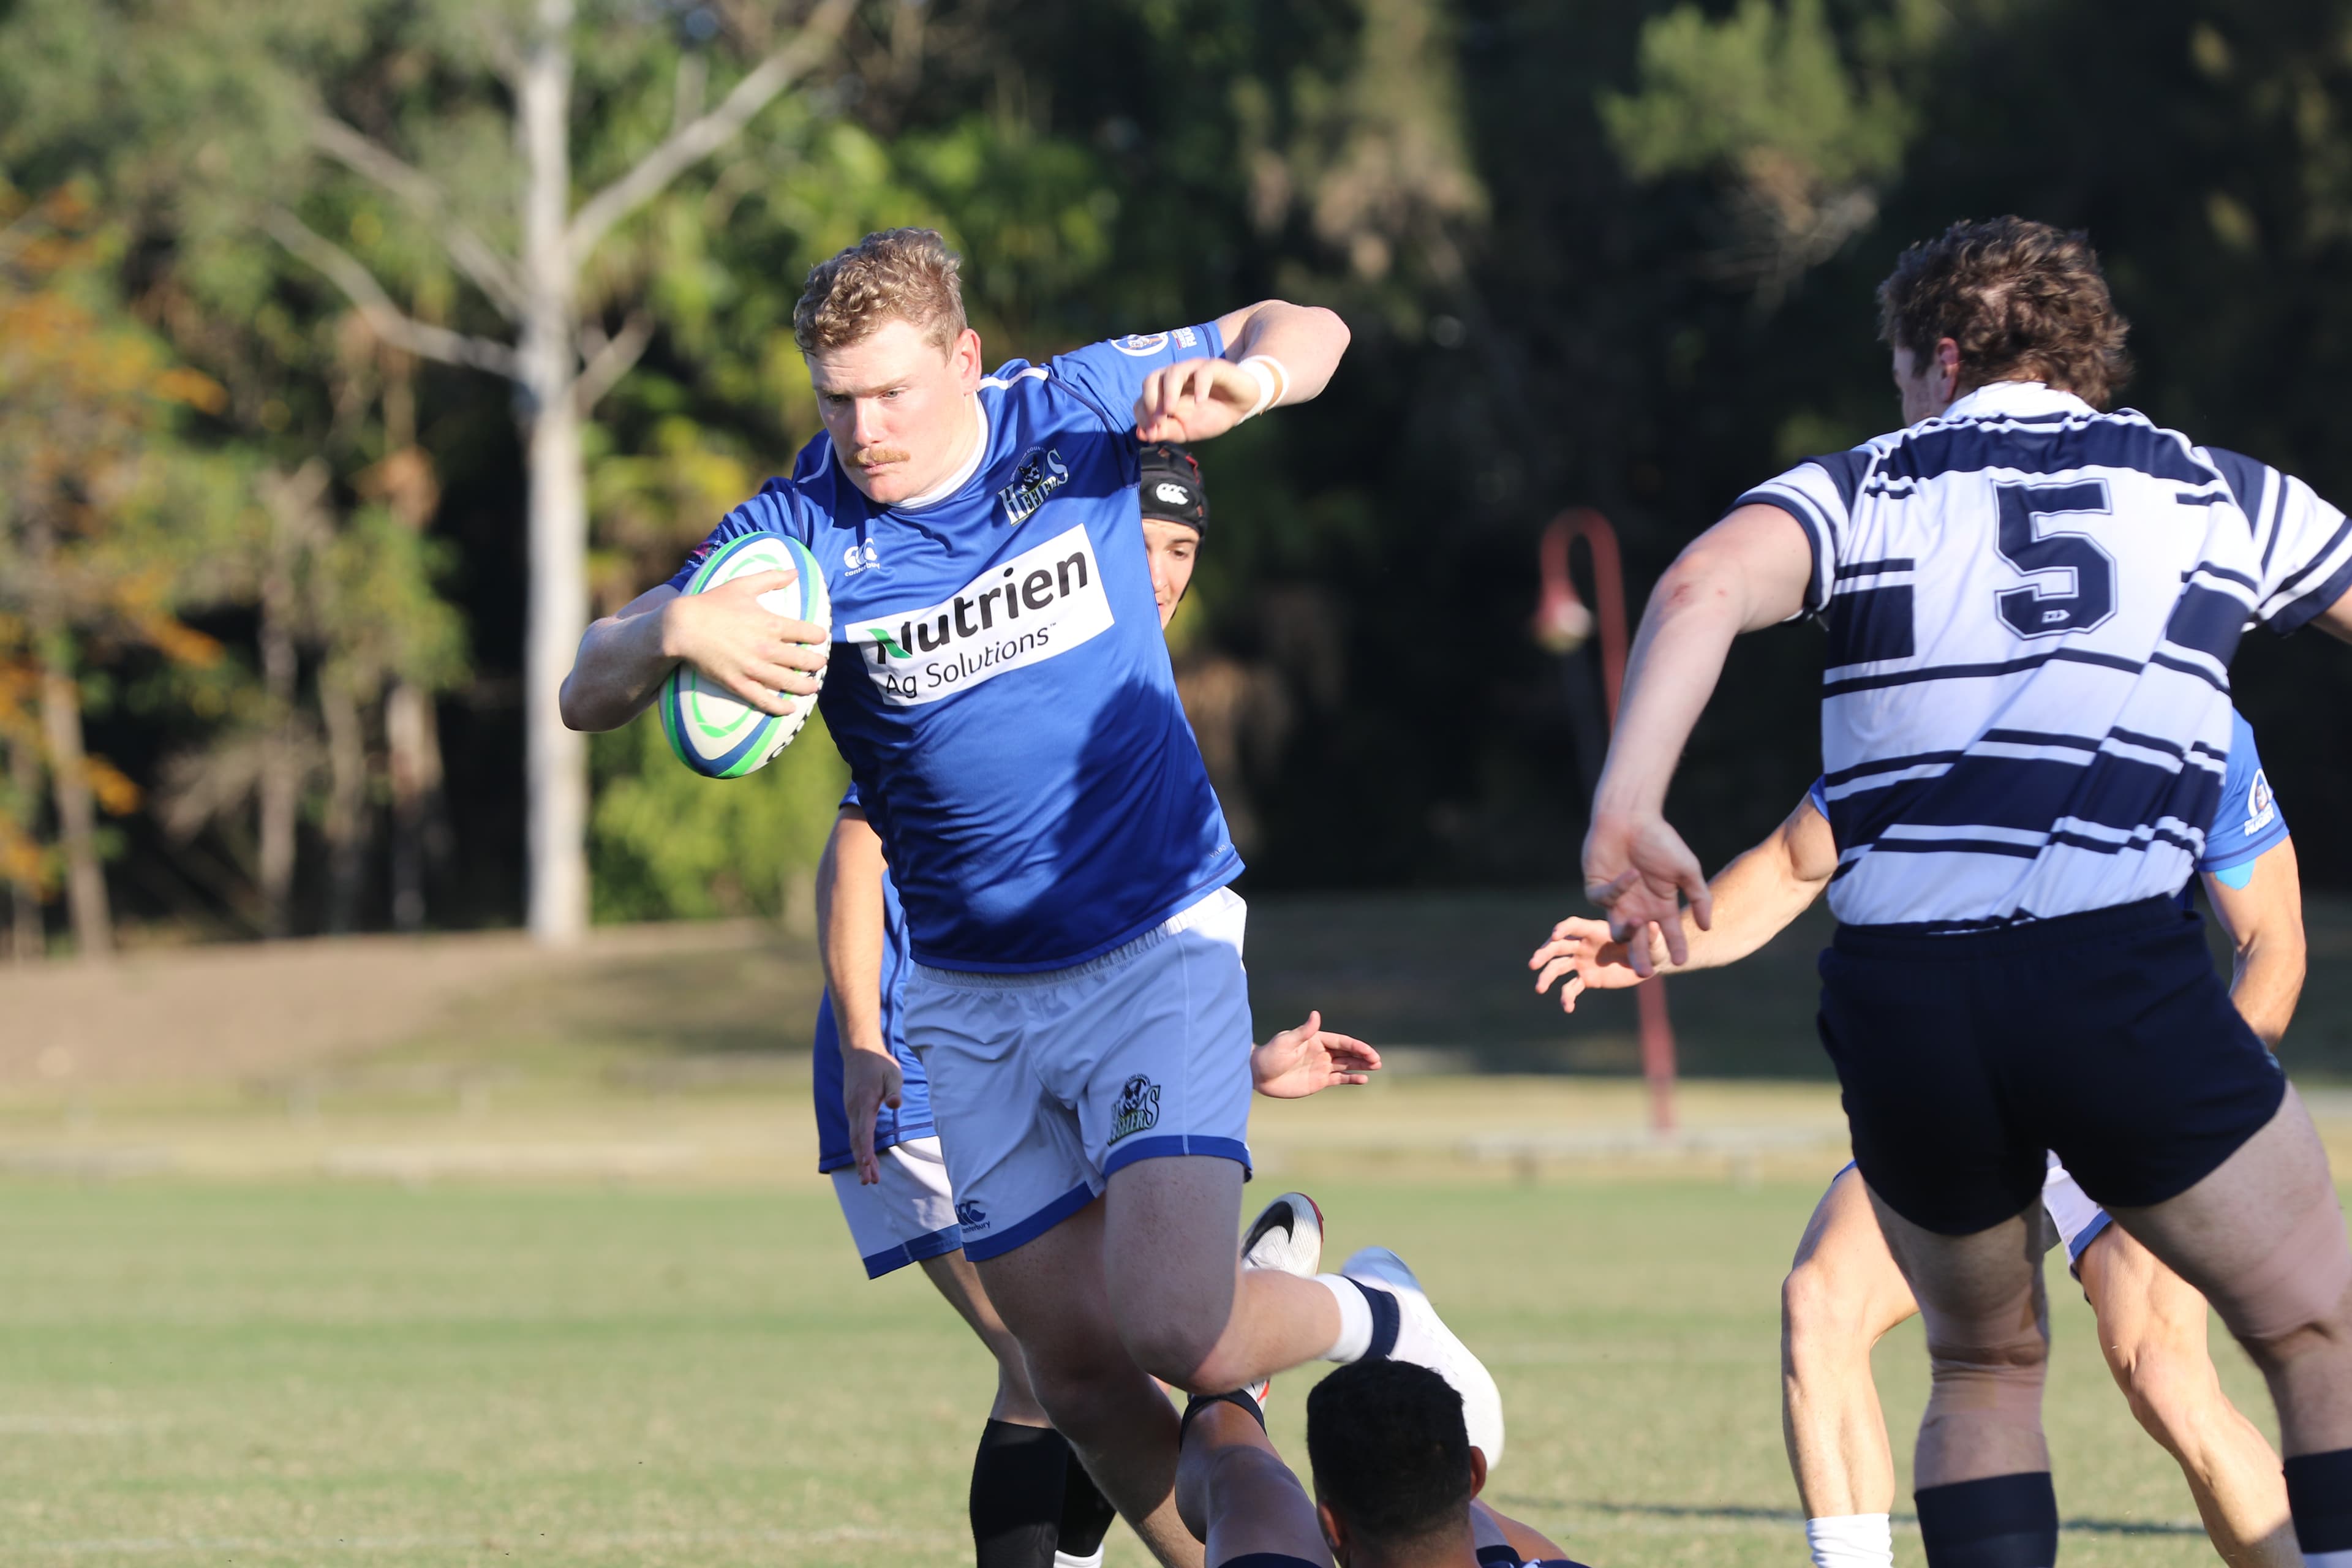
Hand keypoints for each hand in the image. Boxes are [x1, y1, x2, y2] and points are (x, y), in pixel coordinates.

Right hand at [660, 569, 827, 716]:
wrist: (682, 626)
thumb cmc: (712, 603)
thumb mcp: (743, 585)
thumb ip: (771, 578)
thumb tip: (795, 571)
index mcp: (771, 624)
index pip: (806, 633)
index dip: (818, 636)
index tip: (821, 638)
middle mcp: (766, 648)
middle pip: (803, 660)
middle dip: (816, 663)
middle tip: (820, 664)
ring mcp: (752, 668)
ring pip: (788, 682)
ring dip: (806, 686)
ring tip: (814, 687)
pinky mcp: (738, 683)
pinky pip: (764, 699)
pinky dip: (780, 707)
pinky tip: (791, 709)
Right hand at [841, 1044, 903, 1185]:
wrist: (859, 1051)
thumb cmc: (879, 1063)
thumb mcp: (892, 1073)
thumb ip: (894, 1089)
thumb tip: (895, 1104)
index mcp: (864, 1102)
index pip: (864, 1131)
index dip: (867, 1149)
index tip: (868, 1165)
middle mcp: (854, 1109)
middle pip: (857, 1141)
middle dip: (863, 1163)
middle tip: (870, 1182)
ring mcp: (851, 1110)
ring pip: (855, 1139)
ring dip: (861, 1159)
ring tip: (869, 1178)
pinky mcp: (852, 1110)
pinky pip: (855, 1133)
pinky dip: (860, 1148)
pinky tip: (865, 1160)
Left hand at [1134, 358, 1262, 441]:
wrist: (1240, 406)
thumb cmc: (1211, 415)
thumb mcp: (1186, 430)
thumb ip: (1164, 431)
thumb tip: (1140, 434)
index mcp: (1165, 391)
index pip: (1143, 397)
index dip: (1143, 414)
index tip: (1151, 432)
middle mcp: (1175, 376)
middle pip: (1151, 378)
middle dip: (1150, 400)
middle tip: (1158, 420)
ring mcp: (1194, 369)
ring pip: (1173, 372)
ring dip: (1168, 393)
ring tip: (1170, 411)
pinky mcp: (1214, 367)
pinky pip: (1203, 372)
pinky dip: (1199, 386)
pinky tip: (1199, 401)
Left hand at [1250, 1010, 1380, 1098]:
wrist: (1259, 1075)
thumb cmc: (1270, 1055)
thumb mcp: (1286, 1042)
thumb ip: (1304, 1031)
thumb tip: (1316, 1014)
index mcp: (1316, 1039)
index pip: (1341, 1042)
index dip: (1356, 1046)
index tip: (1368, 1051)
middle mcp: (1322, 1052)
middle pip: (1347, 1053)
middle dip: (1363, 1055)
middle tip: (1377, 1060)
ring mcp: (1321, 1067)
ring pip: (1346, 1065)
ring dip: (1361, 1065)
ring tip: (1376, 1066)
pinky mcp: (1319, 1081)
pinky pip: (1339, 1079)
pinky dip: (1351, 1079)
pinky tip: (1363, 1079)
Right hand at [1528, 916, 1655, 1011]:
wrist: (1648, 963)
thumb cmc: (1650, 946)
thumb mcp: (1650, 940)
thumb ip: (1648, 935)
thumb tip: (1652, 926)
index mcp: (1595, 931)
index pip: (1574, 926)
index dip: (1563, 928)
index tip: (1554, 935)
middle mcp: (1583, 945)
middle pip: (1558, 947)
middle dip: (1544, 953)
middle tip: (1533, 963)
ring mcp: (1582, 962)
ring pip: (1558, 968)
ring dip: (1546, 977)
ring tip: (1539, 988)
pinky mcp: (1586, 979)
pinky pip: (1571, 988)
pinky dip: (1567, 998)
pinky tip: (1568, 1008)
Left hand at [1581, 807, 1709, 974]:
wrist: (1631, 817)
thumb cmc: (1661, 840)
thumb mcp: (1687, 869)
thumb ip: (1699, 897)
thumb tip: (1706, 927)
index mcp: (1661, 906)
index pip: (1669, 934)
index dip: (1675, 947)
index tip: (1680, 961)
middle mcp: (1638, 908)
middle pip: (1640, 941)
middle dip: (1642, 957)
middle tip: (1644, 973)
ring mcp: (1616, 901)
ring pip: (1617, 929)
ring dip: (1626, 931)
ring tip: (1638, 924)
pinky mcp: (1597, 889)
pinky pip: (1605, 899)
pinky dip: (1619, 889)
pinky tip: (1632, 874)